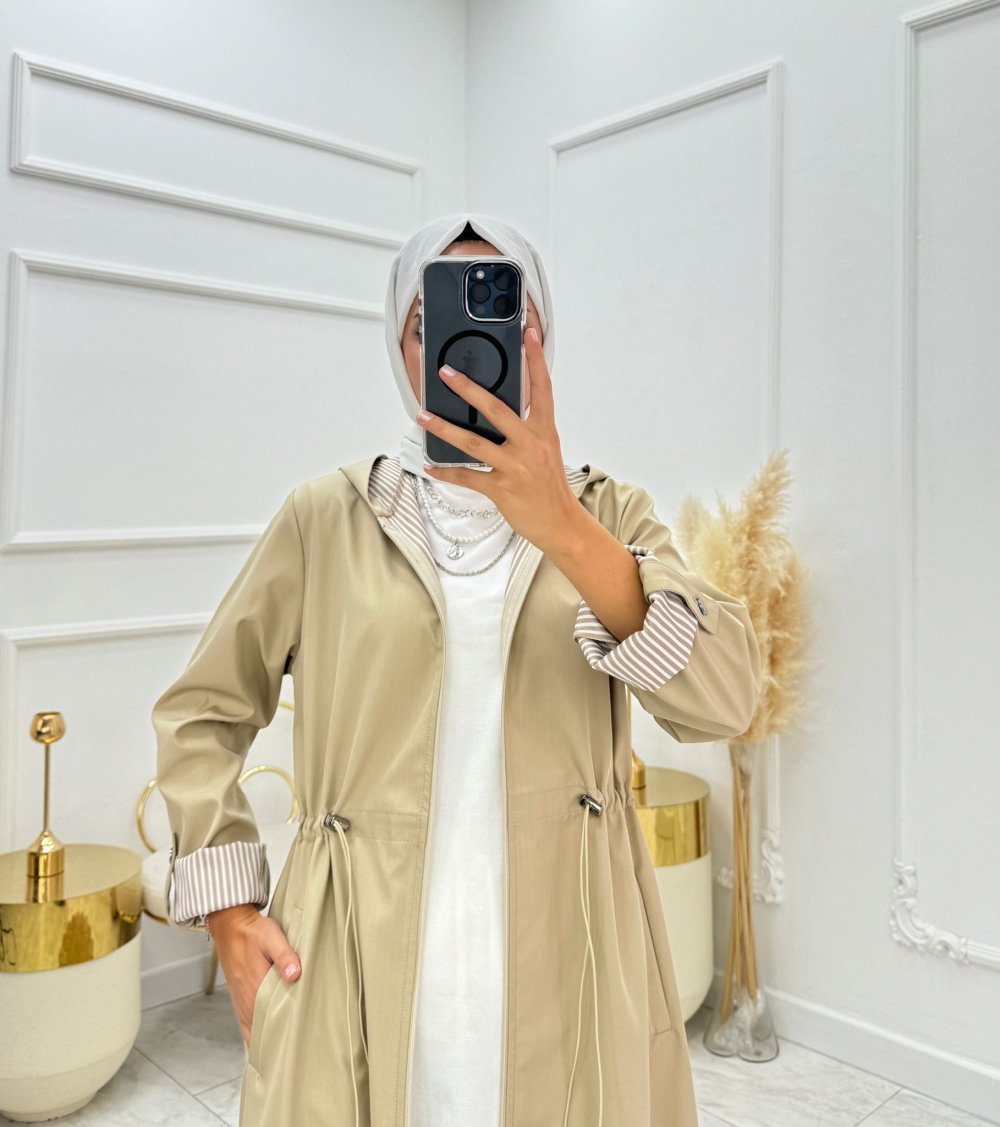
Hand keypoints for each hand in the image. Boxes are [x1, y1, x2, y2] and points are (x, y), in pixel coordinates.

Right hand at [207, 904, 301, 1047]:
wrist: (230, 925)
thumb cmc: (252, 931)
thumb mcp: (272, 938)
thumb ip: (284, 956)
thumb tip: (296, 974)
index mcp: (256, 990)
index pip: (269, 1025)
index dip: (283, 1040)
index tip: (298, 1050)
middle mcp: (247, 1002)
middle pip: (261, 1035)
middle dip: (277, 1046)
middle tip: (297, 1056)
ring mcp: (241, 1002)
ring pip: (253, 1033)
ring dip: (266, 1042)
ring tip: (284, 1055)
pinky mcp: (240, 998)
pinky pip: (246, 1025)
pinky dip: (255, 1036)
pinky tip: (266, 1042)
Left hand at [416, 326, 579, 554]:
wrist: (561, 523)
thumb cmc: (549, 486)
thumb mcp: (545, 449)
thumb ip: (526, 428)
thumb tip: (495, 412)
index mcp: (544, 431)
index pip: (541, 388)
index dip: (536, 359)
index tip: (529, 334)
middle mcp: (531, 444)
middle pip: (496, 409)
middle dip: (468, 389)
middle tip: (447, 373)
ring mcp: (516, 467)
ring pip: (474, 443)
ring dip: (444, 428)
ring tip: (423, 416)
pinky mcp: (502, 489)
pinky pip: (468, 477)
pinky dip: (447, 472)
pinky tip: (431, 466)